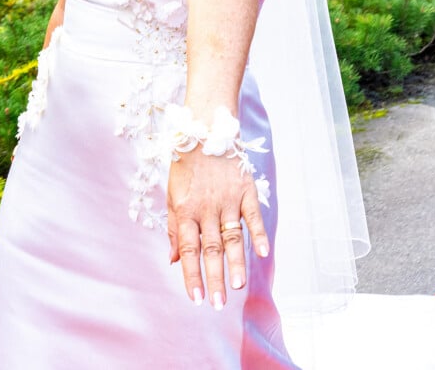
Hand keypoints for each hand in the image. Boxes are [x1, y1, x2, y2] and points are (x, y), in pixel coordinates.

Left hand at [167, 146, 268, 309]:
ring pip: (232, 237)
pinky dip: (258, 233)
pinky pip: (253, 216)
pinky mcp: (246, 191)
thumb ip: (173, 227)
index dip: (191, 276)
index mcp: (185, 210)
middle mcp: (206, 208)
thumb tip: (173, 259)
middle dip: (214, 278)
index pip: (188, 250)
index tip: (196, 299)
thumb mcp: (171, 194)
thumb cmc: (185, 165)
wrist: (205, 129)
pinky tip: (263, 252)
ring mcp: (228, 200)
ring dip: (236, 263)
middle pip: (210, 249)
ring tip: (237, 286)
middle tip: (218, 304)